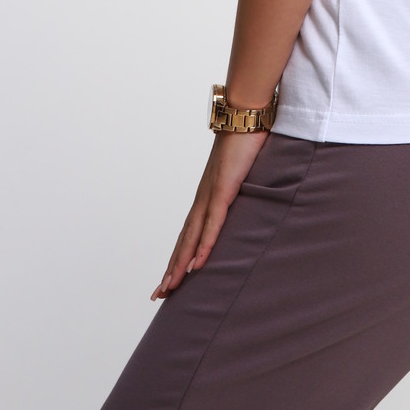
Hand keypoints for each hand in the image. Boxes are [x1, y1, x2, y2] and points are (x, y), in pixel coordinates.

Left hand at [150, 128, 270, 299]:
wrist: (244, 115)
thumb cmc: (245, 140)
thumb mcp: (244, 173)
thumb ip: (243, 189)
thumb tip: (250, 201)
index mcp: (207, 196)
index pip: (188, 233)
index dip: (179, 257)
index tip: (169, 279)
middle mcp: (203, 198)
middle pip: (183, 241)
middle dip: (172, 269)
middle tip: (160, 295)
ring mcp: (211, 194)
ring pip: (192, 237)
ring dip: (181, 264)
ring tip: (171, 287)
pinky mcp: (223, 189)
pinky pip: (213, 223)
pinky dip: (203, 244)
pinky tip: (197, 263)